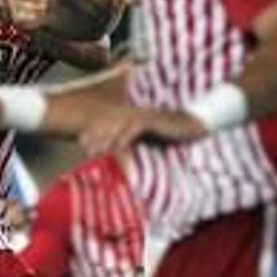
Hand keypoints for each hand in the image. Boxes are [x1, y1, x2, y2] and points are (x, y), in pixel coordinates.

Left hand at [78, 105, 205, 154]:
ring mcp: (143, 115)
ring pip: (119, 125)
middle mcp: (135, 114)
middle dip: (96, 135)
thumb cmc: (172, 136)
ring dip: (107, 138)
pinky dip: (124, 137)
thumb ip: (135, 148)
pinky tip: (117, 148)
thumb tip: (122, 162)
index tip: (83, 145)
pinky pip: (134, 128)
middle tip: (85, 149)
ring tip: (96, 151)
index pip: (109, 124)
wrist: (194, 126)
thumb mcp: (150, 144)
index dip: (95, 133)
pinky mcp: (153, 119)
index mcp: (132, 118)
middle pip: (110, 123)